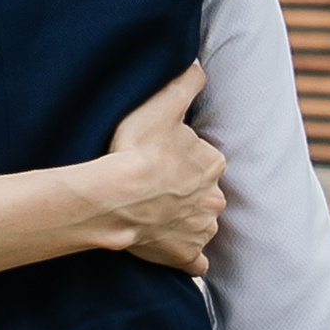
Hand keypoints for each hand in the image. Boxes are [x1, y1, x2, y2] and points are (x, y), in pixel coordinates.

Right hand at [100, 65, 225, 273]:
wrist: (114, 198)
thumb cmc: (136, 150)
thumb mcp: (162, 105)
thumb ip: (186, 84)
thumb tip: (200, 67)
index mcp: (213, 163)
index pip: (203, 159)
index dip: (180, 158)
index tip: (159, 159)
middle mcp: (214, 199)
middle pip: (204, 193)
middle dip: (186, 192)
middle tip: (156, 187)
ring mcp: (201, 231)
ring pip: (202, 224)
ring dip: (186, 221)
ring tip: (156, 215)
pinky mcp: (185, 257)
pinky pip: (196, 263)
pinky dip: (188, 258)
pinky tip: (172, 250)